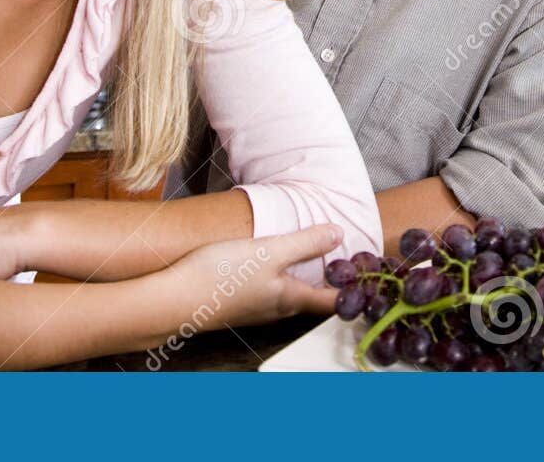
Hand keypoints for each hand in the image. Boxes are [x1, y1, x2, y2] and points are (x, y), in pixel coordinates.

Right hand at [160, 225, 343, 331]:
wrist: (171, 300)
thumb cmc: (220, 275)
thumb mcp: (268, 251)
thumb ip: (305, 242)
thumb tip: (340, 234)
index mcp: (291, 299)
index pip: (335, 302)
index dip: (356, 291)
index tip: (372, 278)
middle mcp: (277, 310)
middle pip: (313, 300)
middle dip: (331, 284)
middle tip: (347, 262)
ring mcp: (256, 309)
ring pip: (289, 296)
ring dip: (305, 280)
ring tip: (315, 259)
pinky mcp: (237, 305)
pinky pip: (268, 293)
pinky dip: (280, 279)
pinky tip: (271, 264)